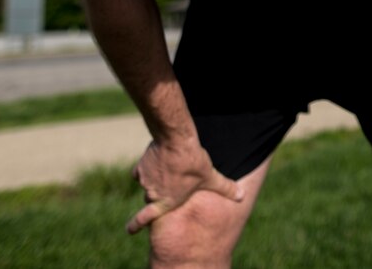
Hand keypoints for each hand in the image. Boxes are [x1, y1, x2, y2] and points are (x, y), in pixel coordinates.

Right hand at [126, 138, 243, 233]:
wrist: (175, 141)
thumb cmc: (193, 162)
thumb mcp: (211, 177)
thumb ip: (225, 188)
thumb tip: (242, 196)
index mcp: (167, 201)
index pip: (146, 218)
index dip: (136, 224)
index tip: (129, 230)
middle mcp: (152, 193)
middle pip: (152, 198)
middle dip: (159, 195)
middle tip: (170, 185)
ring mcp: (145, 179)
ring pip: (148, 183)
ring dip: (155, 179)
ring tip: (169, 168)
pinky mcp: (141, 165)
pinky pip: (142, 169)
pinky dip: (148, 166)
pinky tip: (158, 159)